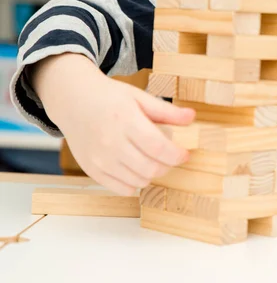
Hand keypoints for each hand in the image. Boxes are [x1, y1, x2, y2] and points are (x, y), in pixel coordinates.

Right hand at [31, 54, 195, 195]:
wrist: (73, 101)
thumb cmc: (109, 98)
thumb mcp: (139, 97)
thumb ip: (167, 111)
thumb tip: (192, 117)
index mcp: (125, 120)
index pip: (158, 147)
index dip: (177, 155)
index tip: (185, 154)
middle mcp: (111, 142)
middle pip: (150, 168)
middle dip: (168, 165)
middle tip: (170, 157)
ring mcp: (100, 159)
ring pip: (138, 181)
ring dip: (153, 174)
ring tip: (152, 159)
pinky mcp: (92, 170)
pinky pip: (122, 189)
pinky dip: (135, 183)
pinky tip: (137, 169)